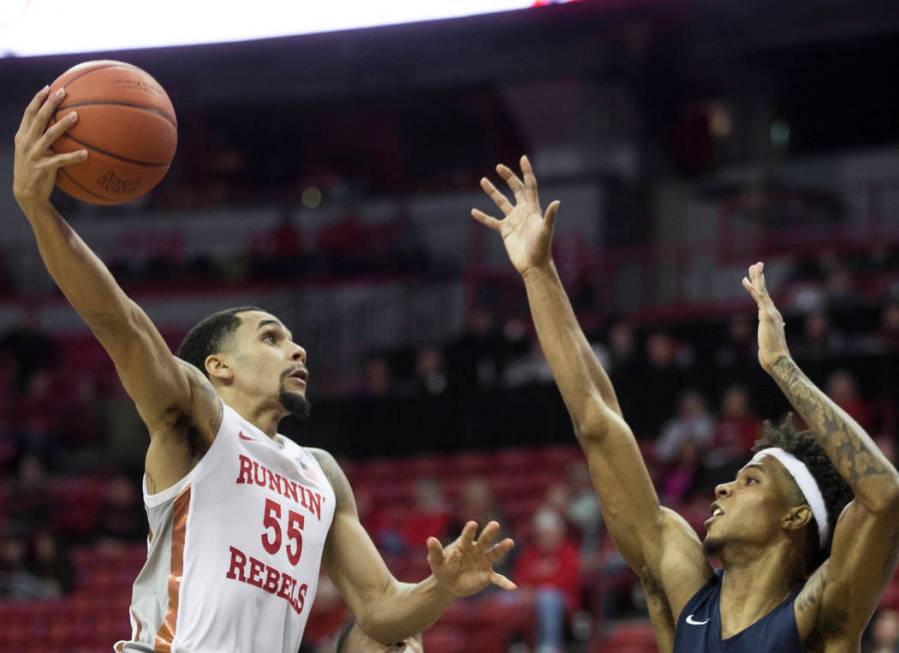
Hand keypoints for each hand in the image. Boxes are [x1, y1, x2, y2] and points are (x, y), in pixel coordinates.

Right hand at [13, 86, 86, 212]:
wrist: (27, 193)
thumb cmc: (34, 169)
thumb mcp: (32, 151)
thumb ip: (40, 138)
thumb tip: (59, 125)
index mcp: (23, 136)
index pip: (29, 113)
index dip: (38, 99)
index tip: (48, 87)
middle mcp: (27, 143)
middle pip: (38, 118)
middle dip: (50, 103)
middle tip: (63, 92)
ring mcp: (34, 155)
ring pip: (49, 135)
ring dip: (62, 124)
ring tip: (76, 115)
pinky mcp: (43, 168)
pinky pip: (61, 160)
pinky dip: (73, 157)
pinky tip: (86, 154)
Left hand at [426, 521, 515, 596]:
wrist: (449, 583)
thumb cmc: (443, 567)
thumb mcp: (436, 561)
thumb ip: (435, 551)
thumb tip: (430, 539)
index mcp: (463, 545)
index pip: (467, 536)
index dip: (469, 531)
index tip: (472, 524)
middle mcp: (476, 550)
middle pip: (484, 540)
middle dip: (489, 533)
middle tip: (494, 524)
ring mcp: (483, 562)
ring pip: (494, 553)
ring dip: (502, 548)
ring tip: (509, 542)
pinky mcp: (487, 576)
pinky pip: (497, 579)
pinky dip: (504, 583)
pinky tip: (512, 587)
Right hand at [471, 155, 560, 275]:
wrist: (533, 265)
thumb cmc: (542, 248)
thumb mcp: (546, 230)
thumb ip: (550, 216)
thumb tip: (557, 202)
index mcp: (532, 208)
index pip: (529, 186)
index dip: (526, 172)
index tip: (523, 158)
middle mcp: (523, 211)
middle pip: (515, 189)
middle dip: (508, 177)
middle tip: (499, 166)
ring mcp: (513, 220)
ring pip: (501, 202)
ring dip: (492, 192)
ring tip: (483, 180)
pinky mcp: (505, 231)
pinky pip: (492, 221)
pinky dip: (483, 217)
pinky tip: (473, 211)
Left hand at [741, 261, 790, 372]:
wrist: (777, 358)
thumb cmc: (773, 352)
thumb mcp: (772, 338)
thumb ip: (775, 330)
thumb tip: (781, 327)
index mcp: (773, 316)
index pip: (765, 298)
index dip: (761, 286)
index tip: (758, 277)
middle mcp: (773, 312)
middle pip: (765, 290)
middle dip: (760, 277)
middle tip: (756, 264)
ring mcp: (770, 312)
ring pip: (762, 291)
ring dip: (757, 278)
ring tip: (753, 266)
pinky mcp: (766, 315)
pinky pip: (758, 298)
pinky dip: (752, 288)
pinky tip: (745, 280)